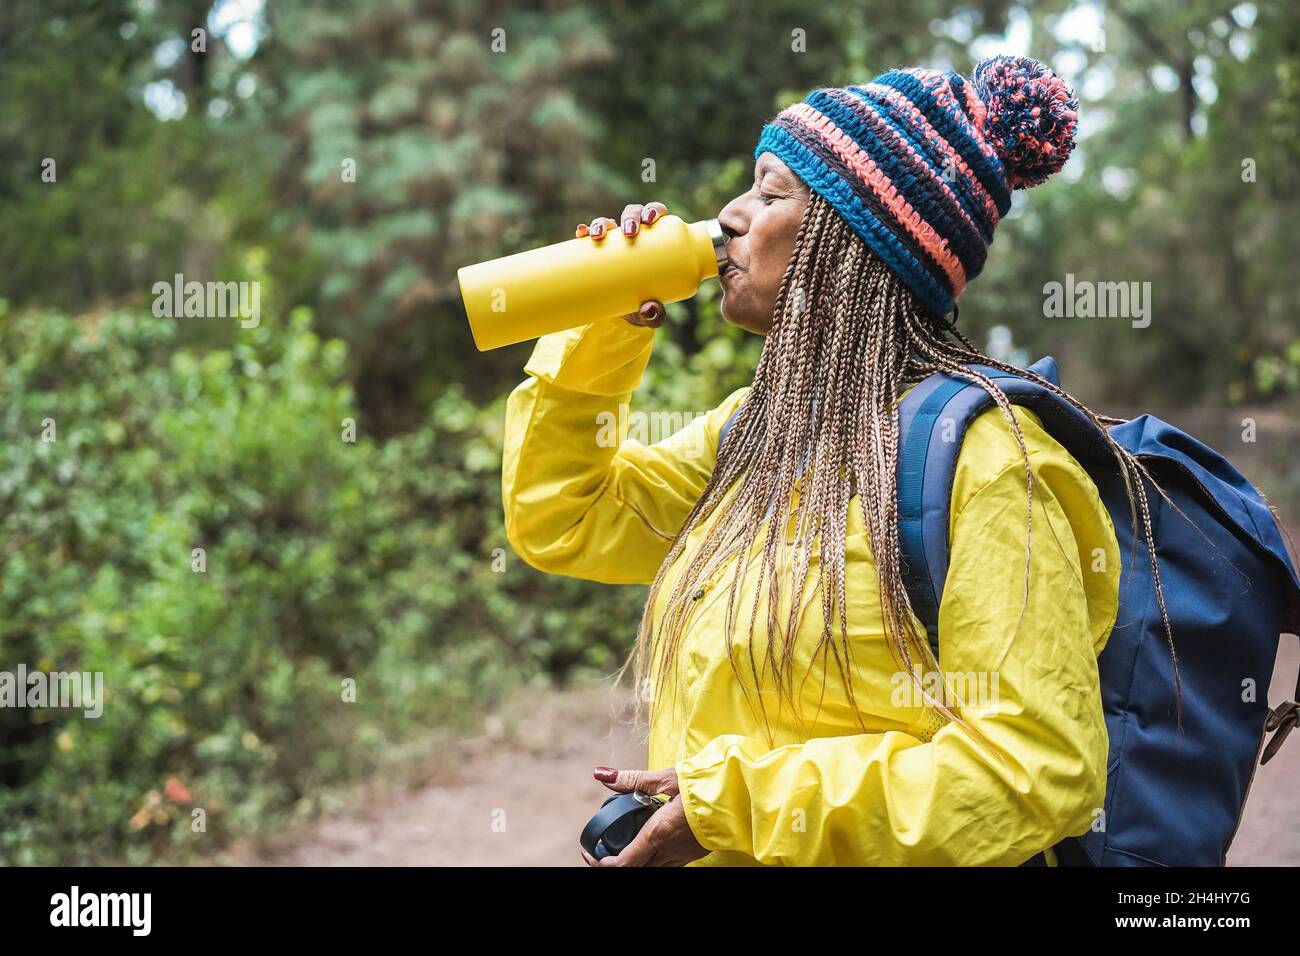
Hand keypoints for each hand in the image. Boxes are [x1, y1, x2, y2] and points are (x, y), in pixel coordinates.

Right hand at [576, 201, 668, 328]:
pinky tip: (581, 233)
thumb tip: (648, 309)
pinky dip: (583, 231)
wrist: (620, 313)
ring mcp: (612, 242)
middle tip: (629, 233)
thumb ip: (655, 313)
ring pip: (607, 222)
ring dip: (602, 223)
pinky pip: (587, 236)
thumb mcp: (652, 312)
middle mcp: (632, 235)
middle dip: (630, 217)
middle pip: (631, 213)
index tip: (651, 219)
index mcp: (653, 238)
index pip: (655, 214)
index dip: (654, 209)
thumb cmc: (643, 303)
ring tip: (598, 236)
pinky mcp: (595, 251)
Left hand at [580, 765, 708, 866]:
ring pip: (651, 869)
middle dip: (614, 864)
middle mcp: (669, 850)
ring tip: (622, 846)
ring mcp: (682, 856)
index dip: (601, 863)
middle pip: (634, 870)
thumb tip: (601, 774)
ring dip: (633, 862)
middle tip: (601, 850)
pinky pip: (666, 864)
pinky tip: (650, 842)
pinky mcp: (693, 855)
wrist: (740, 795)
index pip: (623, 864)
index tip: (589, 851)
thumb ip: (631, 779)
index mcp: (658, 833)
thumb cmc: (703, 784)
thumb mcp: (665, 778)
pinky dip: (650, 859)